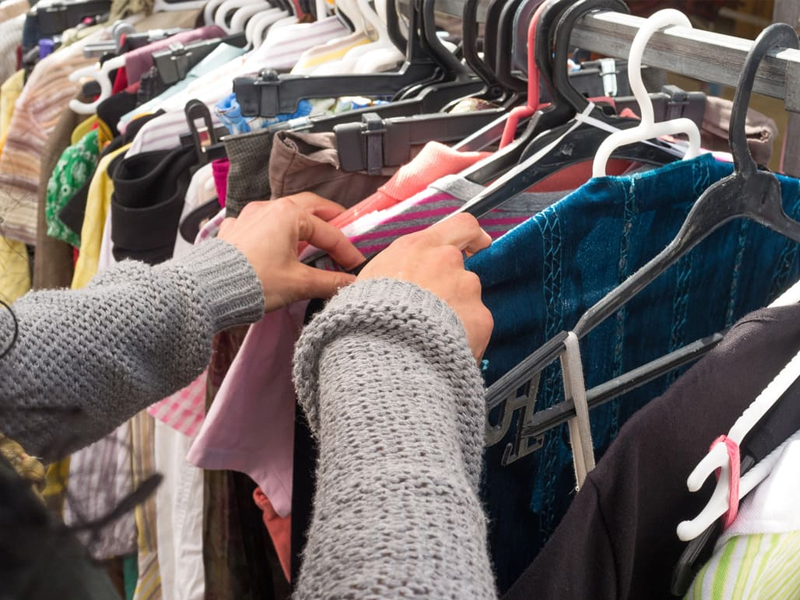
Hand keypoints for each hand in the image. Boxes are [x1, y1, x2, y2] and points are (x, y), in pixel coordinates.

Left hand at [218, 194, 364, 311]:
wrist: (208, 290)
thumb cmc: (255, 282)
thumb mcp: (299, 284)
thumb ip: (330, 282)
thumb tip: (350, 285)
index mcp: (290, 214)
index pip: (329, 231)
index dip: (346, 249)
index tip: (356, 265)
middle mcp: (269, 207)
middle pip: (309, 208)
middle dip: (329, 220)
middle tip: (343, 231)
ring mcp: (249, 216)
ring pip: (284, 213)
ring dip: (302, 224)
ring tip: (313, 239)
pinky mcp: (234, 229)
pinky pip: (261, 224)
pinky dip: (276, 231)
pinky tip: (277, 245)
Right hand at [358, 214, 493, 360]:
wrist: (385, 353)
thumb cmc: (368, 318)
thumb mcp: (369, 281)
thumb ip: (395, 271)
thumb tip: (396, 279)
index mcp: (418, 247)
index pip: (461, 225)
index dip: (473, 236)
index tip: (478, 244)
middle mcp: (446, 261)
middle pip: (461, 268)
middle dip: (451, 287)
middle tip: (435, 310)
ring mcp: (466, 288)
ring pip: (469, 298)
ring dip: (457, 313)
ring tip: (433, 336)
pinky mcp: (480, 317)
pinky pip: (477, 325)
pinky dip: (466, 336)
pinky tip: (445, 348)